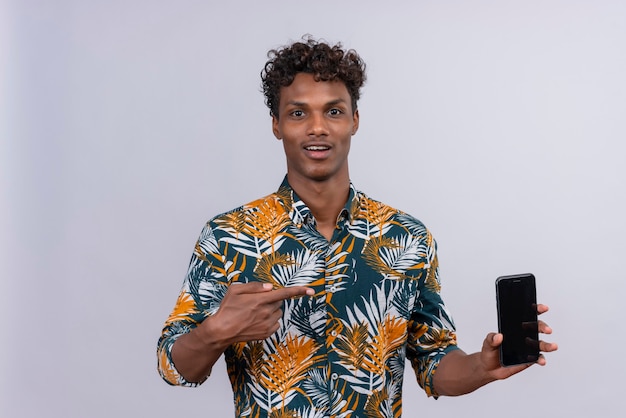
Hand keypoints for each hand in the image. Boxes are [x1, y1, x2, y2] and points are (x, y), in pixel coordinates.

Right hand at [199, 282, 314, 345]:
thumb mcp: (235, 290)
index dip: (299, 290)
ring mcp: (267, 324)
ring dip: (271, 310)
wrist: (222, 331)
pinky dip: (269, 320)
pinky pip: (275, 323)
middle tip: (256, 302)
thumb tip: (270, 287)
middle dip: (272, 299)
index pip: (284, 293)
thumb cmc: (227, 308)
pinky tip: (256, 321)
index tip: (311, 290)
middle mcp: (266, 312)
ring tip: (254, 313)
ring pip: (278, 312)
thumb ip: (254, 286)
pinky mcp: (267, 333)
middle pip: (279, 301)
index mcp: (260, 300)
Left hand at [480, 304, 558, 379]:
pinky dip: (541, 359)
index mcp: (515, 327)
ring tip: (553, 346)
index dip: (536, 310)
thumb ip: (491, 339)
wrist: (489, 368)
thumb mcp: (487, 343)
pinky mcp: (529, 359)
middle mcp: (524, 335)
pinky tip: (541, 361)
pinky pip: (538, 358)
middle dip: (543, 327)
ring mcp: (528, 347)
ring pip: (541, 344)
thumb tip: (498, 336)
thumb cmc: (489, 351)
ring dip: (548, 345)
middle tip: (547, 330)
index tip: (543, 308)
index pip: (527, 315)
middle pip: (536, 328)